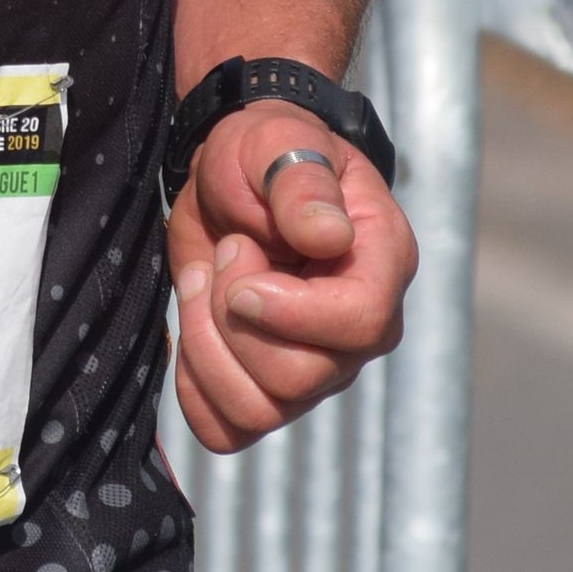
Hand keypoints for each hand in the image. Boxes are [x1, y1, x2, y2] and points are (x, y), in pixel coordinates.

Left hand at [167, 102, 415, 452]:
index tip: (238, 257)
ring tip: (203, 280)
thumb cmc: (263, 156)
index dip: (289, 308)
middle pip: (298, 378)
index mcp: (381, 264)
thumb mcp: (275, 142)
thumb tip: (329, 236)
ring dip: (205, 345)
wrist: (232, 182)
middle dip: (231, 317)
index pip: (360, 322)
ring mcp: (318, 368)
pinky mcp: (271, 390)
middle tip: (224, 251)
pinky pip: (228, 429)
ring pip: (259, 410)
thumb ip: (302, 183)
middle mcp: (360, 330)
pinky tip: (191, 326)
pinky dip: (193, 387)